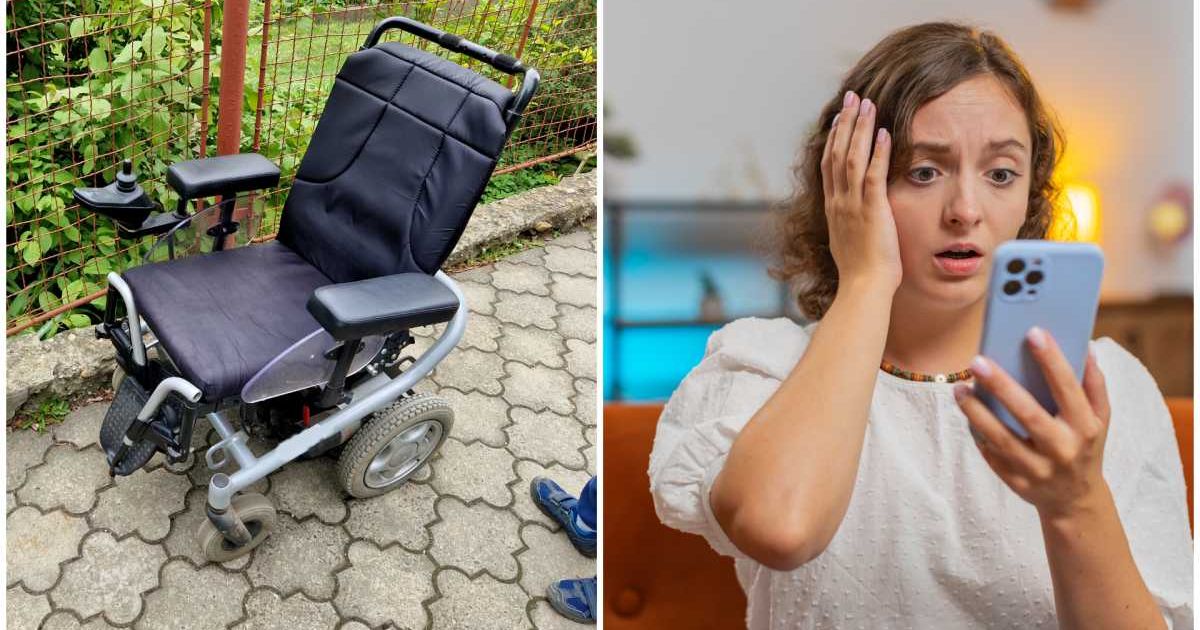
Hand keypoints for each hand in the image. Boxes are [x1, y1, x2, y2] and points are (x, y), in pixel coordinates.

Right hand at [821, 90, 901, 292]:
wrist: (863, 288)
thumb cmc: (861, 273)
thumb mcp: (849, 243)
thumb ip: (850, 224)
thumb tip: (853, 219)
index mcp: (833, 209)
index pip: (829, 166)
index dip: (833, 139)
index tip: (839, 119)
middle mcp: (838, 202)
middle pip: (836, 153)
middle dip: (844, 123)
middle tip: (851, 98)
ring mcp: (852, 205)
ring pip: (851, 157)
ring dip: (859, 128)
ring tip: (866, 104)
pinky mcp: (872, 209)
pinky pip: (873, 174)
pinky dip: (877, 151)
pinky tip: (883, 131)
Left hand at [954, 327, 1110, 520]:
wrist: (1076, 500)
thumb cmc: (1085, 445)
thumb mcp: (1101, 419)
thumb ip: (1094, 385)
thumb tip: (1086, 347)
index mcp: (1085, 427)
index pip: (1068, 389)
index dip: (1052, 360)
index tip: (1033, 332)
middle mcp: (1063, 449)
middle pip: (1028, 414)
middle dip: (1002, 386)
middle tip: (978, 361)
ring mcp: (1038, 469)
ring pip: (1001, 438)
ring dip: (976, 411)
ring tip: (959, 388)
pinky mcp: (1016, 482)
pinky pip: (991, 454)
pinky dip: (976, 433)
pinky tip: (966, 412)